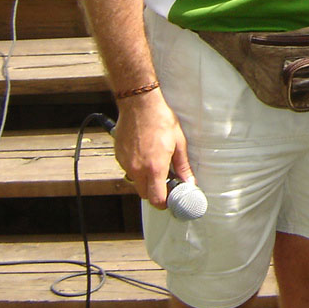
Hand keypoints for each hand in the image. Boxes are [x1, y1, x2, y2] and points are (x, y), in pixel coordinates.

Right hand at [112, 88, 190, 210]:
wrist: (139, 105)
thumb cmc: (161, 120)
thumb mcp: (179, 143)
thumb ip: (183, 167)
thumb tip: (189, 182)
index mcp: (154, 168)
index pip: (156, 199)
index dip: (164, 203)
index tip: (171, 198)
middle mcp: (137, 169)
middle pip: (144, 194)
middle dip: (155, 192)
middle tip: (165, 182)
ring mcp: (126, 163)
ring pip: (135, 182)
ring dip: (145, 180)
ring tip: (156, 163)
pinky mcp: (119, 157)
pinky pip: (128, 170)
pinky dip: (137, 168)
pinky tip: (145, 154)